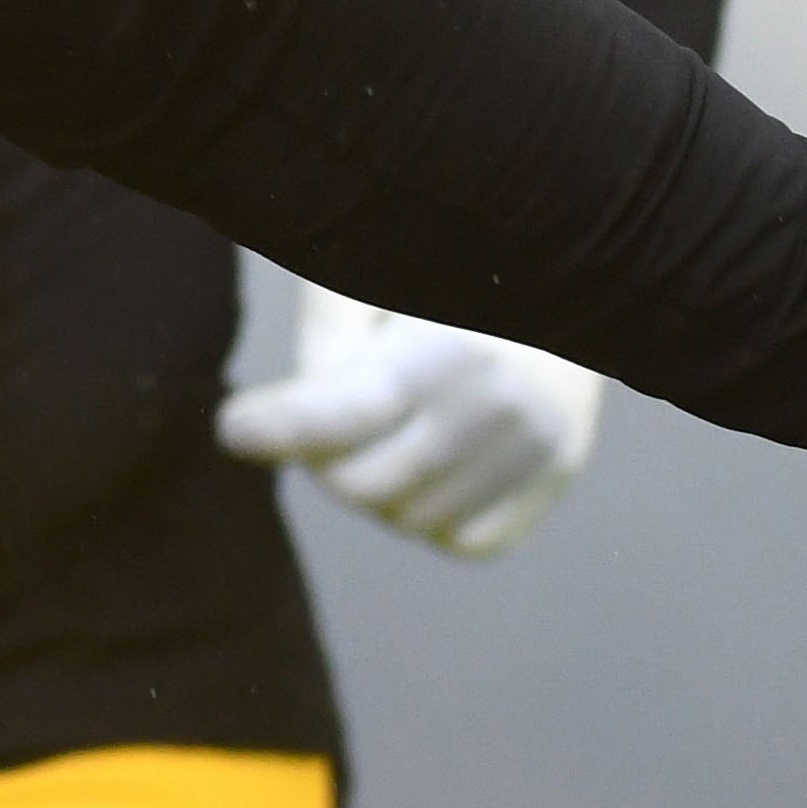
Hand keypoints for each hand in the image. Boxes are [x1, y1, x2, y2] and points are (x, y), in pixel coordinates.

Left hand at [217, 288, 602, 560]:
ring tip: (387, 426)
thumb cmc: (446, 268)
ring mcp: (539, 447)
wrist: (573, 268)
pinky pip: (464, 540)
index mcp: (449, 345)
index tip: (233, 427)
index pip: (345, 414)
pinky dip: (432, 514)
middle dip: (321, 458)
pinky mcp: (559, 475)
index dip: (277, 427)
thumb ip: (322, 342)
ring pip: (407, 519)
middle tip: (321, 418)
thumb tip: (268, 425)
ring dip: (377, 486)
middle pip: (360, 484)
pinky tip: (430, 461)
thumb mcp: (374, 271)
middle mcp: (501, 405)